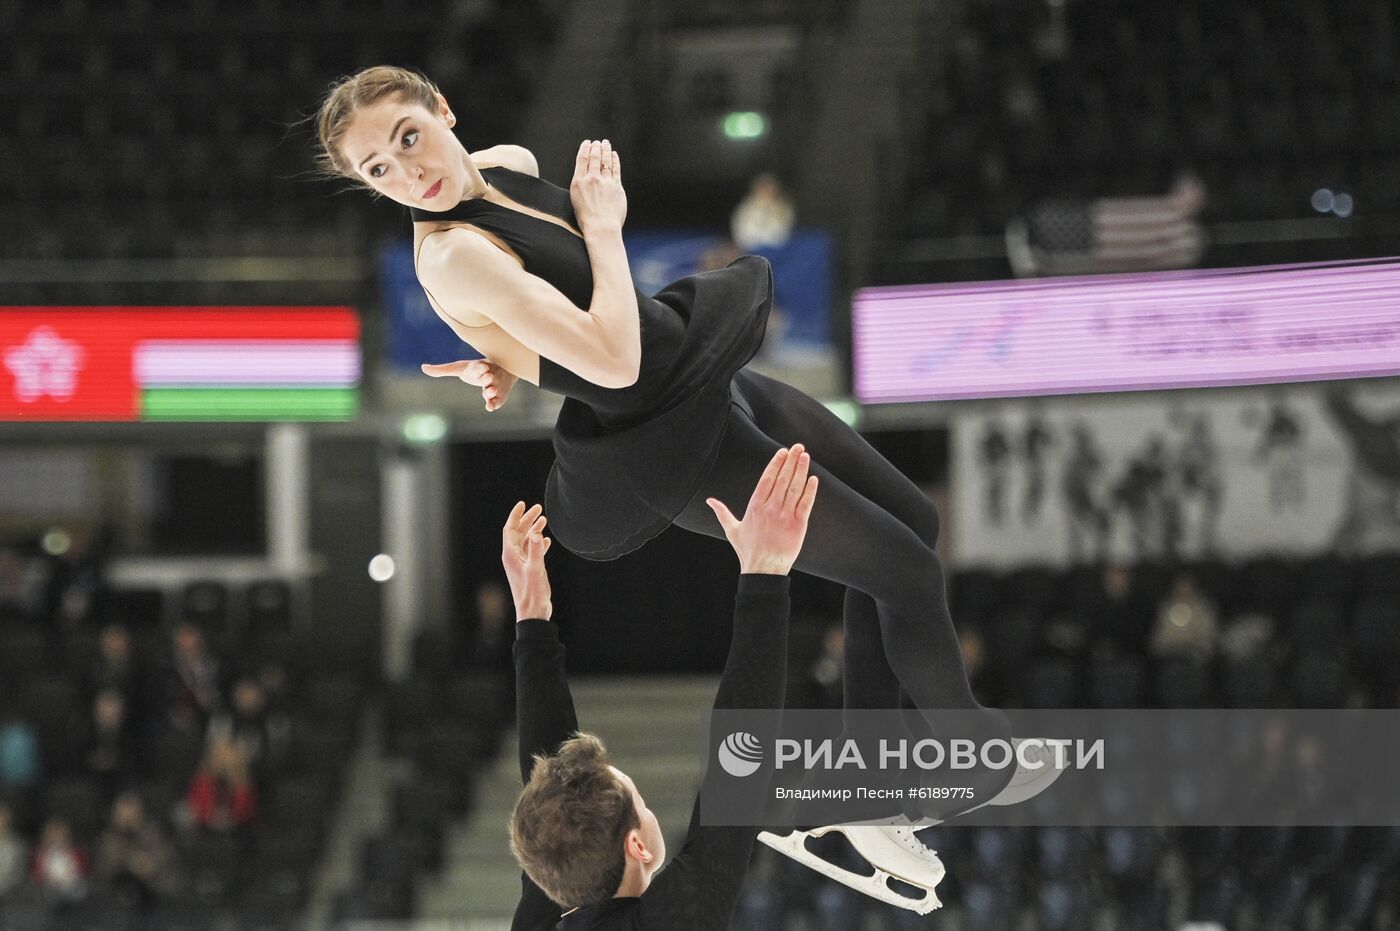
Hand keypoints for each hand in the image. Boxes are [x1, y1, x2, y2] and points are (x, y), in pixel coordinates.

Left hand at [421, 358, 517, 411]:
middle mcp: (488, 375)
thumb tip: (423, 367)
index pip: (478, 367)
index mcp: (478, 367)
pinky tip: (490, 407)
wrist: (502, 370)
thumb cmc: (474, 370)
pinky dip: (494, 403)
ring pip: (493, 388)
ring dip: (492, 390)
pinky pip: (497, 400)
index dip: (479, 367)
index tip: (482, 366)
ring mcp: (494, 386)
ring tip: (491, 391)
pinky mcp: (498, 396)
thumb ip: (442, 370)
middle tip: (488, 377)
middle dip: (487, 377)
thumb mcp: (458, 368)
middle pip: (487, 376)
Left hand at [502, 502, 552, 620]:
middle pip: (518, 532)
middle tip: (539, 509)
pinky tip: (545, 541)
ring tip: (543, 520)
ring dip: (533, 530)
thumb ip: (536, 550)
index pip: (510, 529)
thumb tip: (535, 532)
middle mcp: (513, 557)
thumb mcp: (536, 569)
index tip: (523, 504)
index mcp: (510, 555)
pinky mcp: (528, 570)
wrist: (533, 613)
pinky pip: (531, 551)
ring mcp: (520, 564)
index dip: (516, 515)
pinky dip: (537, 543)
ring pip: (525, 541)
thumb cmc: (532, 593)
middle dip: (527, 520)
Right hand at [569, 139, 626, 234]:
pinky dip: (615, 160)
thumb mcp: (576, 199)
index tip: (587, 143)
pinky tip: (614, 155)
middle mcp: (591, 179)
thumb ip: (581, 185)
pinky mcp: (617, 186)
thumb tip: (586, 176)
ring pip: (606, 161)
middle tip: (598, 142)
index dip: (585, 148)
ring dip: (606, 150)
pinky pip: (616, 169)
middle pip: (594, 157)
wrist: (601, 228)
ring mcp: (605, 182)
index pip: (582, 159)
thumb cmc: (587, 219)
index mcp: (578, 182)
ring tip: (606, 144)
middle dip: (596, 147)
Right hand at [706, 444, 818, 575]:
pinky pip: (805, 504)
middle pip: (782, 479)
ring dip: (801, 470)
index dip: (775, 463)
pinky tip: (813, 479)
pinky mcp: (798, 525)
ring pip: (794, 488)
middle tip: (797, 447)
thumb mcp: (732, 530)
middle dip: (790, 461)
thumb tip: (710, 501)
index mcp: (755, 507)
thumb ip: (722, 512)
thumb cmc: (748, 551)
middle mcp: (770, 508)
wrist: (763, 570)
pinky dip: (810, 491)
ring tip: (805, 456)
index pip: (767, 479)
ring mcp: (785, 516)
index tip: (782, 452)